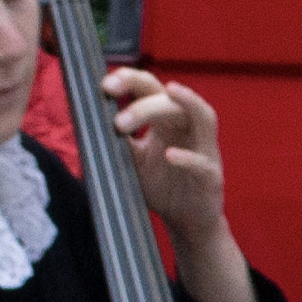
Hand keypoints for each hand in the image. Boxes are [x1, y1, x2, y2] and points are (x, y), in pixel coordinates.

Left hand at [101, 66, 224, 251]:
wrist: (185, 221)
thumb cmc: (160, 187)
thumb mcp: (131, 160)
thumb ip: (119, 140)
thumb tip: (90, 118)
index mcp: (167, 122)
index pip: (151, 89)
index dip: (131, 80)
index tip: (106, 86)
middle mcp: (188, 130)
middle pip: (172, 102)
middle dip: (146, 103)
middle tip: (119, 120)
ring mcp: (204, 151)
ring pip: (203, 118)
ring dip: (188, 102)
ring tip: (171, 91)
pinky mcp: (211, 178)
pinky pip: (203, 163)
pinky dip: (187, 158)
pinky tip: (170, 155)